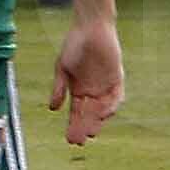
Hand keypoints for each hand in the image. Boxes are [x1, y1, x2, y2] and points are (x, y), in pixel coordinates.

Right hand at [52, 16, 124, 144]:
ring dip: (97, 122)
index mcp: (77, 90)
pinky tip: (103, 115)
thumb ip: (59, 88)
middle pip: (88, 115)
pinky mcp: (117, 79)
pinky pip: (115, 97)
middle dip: (83, 128)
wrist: (90, 28)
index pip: (76, 113)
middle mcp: (92, 91)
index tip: (69, 140)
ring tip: (91, 132)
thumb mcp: (62, 68)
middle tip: (78, 141)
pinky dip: (110, 107)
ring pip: (102, 110)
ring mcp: (105, 86)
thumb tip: (52, 109)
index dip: (73, 126)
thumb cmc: (73, 45)